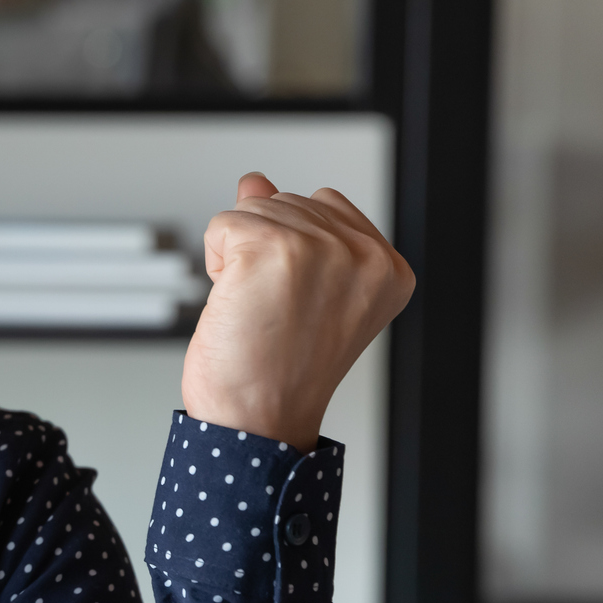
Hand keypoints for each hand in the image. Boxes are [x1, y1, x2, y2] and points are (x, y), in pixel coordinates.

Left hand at [180, 173, 413, 450]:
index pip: (325, 208)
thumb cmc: (279, 375)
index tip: (298, 303)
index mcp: (387, 267)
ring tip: (259, 312)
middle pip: (286, 203)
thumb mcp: (302, 293)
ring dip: (238, 261)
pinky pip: (222, 224)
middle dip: (263, 252)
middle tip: (275, 314)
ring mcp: (321, 246)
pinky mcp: (273, 246)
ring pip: (251, 211)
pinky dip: (215, 263)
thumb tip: (256, 181)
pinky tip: (238, 302)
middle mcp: (364, 253)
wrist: (258, 421)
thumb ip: (291, 229)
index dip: (293, 252)